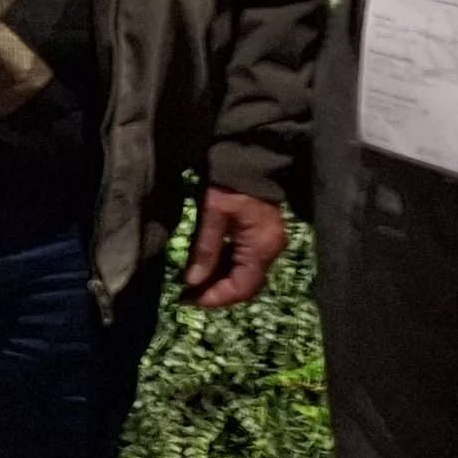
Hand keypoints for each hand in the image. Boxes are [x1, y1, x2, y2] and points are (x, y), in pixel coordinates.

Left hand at [181, 186, 285, 309]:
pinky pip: (244, 262)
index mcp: (261, 246)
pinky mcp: (260, 237)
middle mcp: (269, 250)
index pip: (242, 286)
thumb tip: (192, 281)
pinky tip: (205, 269)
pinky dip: (224, 269)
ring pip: (244, 275)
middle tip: (188, 296)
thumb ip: (204, 250)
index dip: (217, 297)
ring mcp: (267, 244)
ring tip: (192, 286)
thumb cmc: (229, 182)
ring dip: (219, 282)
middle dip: (217, 293)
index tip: (191, 300)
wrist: (247, 156)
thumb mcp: (213, 214)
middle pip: (246, 285)